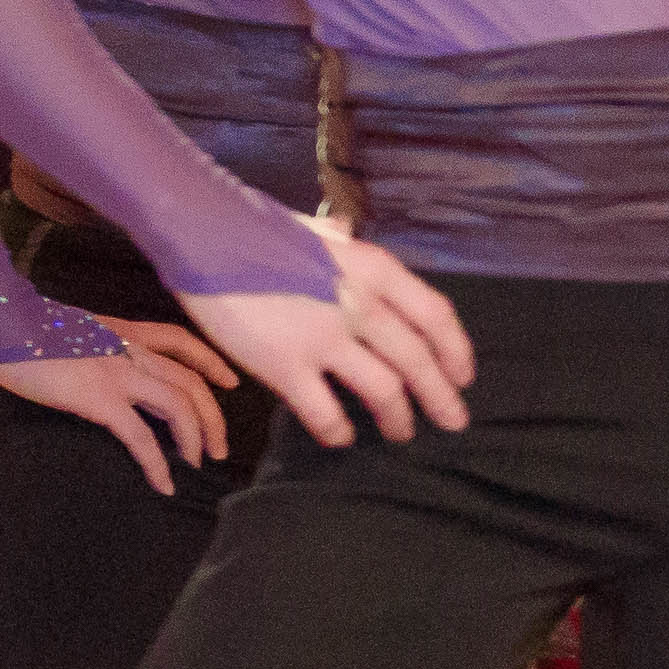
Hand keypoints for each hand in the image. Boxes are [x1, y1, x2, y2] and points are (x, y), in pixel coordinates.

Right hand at [0, 326, 237, 493]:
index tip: (230, 381)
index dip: (211, 362)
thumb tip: (104, 366)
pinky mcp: (99, 398)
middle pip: (191, 382)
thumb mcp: (75, 330)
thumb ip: (99, 346)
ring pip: (180, 405)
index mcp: (126, 332)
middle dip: (213, 416)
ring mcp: (119, 373)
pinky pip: (141, 436)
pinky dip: (157, 464)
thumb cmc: (25, 329)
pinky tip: (164, 483)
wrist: (2, 324)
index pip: (181, 341)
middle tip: (219, 446)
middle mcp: (132, 350)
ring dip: (196, 437)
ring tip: (197, 463)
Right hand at [179, 221, 472, 447]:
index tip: (463, 376)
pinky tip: (341, 437)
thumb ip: (342, 245)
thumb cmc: (259, 230)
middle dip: (442, 398)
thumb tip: (347, 234)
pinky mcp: (285, 364)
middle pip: (419, 362)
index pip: (437, 317)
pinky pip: (326, 413)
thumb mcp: (319, 233)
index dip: (457, 352)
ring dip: (399, 419)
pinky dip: (339, 431)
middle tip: (453, 422)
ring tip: (401, 433)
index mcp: (375, 269)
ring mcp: (324, 336)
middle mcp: (361, 304)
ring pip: (385, 392)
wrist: (205, 234)